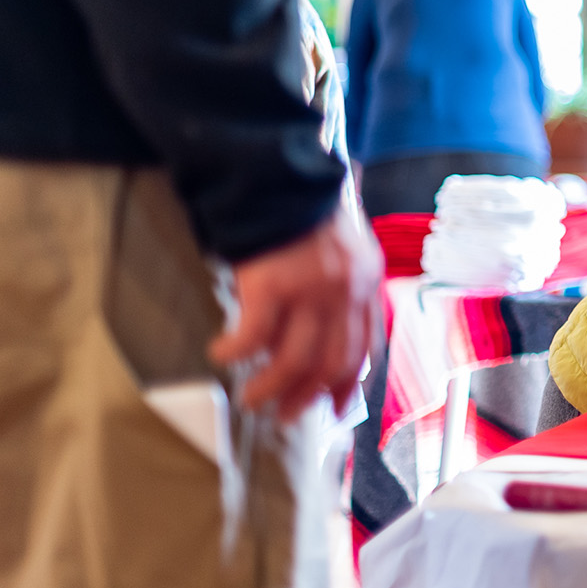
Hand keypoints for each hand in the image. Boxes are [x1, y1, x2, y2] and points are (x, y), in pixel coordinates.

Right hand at [212, 209, 383, 420]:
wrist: (280, 172)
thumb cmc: (304, 208)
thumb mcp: (343, 246)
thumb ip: (340, 284)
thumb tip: (321, 326)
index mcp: (365, 281)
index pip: (365, 345)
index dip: (349, 382)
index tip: (334, 406)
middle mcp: (344, 291)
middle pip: (332, 361)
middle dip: (309, 396)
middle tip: (287, 415)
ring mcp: (309, 290)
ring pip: (294, 360)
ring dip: (271, 388)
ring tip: (251, 400)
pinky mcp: (271, 286)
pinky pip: (253, 336)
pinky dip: (235, 353)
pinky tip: (221, 356)